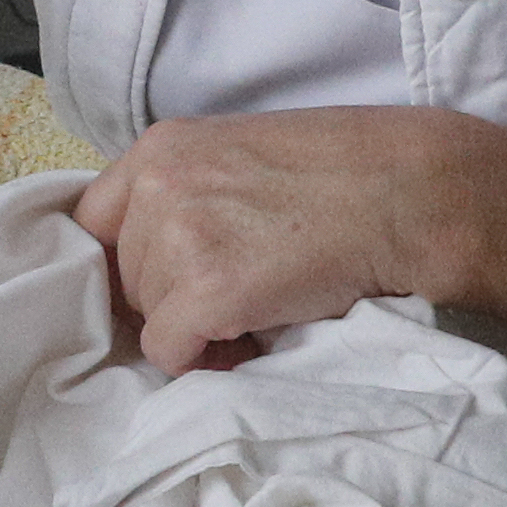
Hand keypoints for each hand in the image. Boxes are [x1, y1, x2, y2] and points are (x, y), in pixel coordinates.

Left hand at [73, 105, 503, 371]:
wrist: (411, 193)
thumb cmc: (348, 172)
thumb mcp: (244, 154)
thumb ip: (191, 190)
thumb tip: (162, 257)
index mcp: (162, 147)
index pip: (96, 221)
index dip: (134, 260)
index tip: (171, 279)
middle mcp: (159, 186)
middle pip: (125, 275)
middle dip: (170, 296)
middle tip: (234, 300)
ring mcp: (180, 238)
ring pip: (148, 316)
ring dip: (193, 328)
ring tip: (254, 313)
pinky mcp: (207, 292)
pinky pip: (169, 350)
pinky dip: (203, 359)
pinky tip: (250, 338)